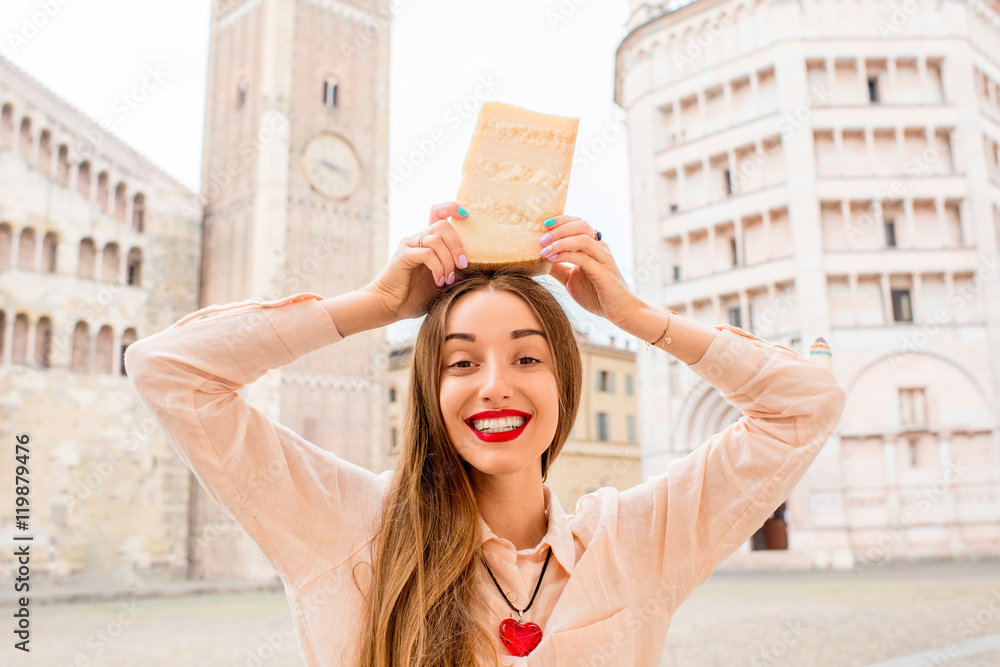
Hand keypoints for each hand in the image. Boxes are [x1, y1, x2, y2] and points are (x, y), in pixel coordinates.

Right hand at [363, 202, 469, 321]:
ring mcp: (410, 245)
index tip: (466, 215)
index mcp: (429, 241)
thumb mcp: (444, 279)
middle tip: (462, 266)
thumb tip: (476, 264)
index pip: (439, 212)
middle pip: (443, 225)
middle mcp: (419, 239)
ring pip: (436, 239)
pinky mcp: (403, 255)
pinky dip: (438, 267)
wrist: (391, 306)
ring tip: (449, 279)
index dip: (452, 208)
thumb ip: (455, 268)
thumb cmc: (418, 296)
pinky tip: (439, 281)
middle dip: (458, 245)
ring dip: (448, 260)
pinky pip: (427, 253)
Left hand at [540, 216, 640, 326]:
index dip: (561, 220)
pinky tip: (552, 260)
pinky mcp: (603, 272)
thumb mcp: (570, 278)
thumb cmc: (596, 294)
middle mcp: (600, 247)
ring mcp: (603, 258)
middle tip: (541, 238)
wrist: (619, 311)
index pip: (578, 223)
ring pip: (583, 239)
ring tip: (544, 249)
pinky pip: (583, 257)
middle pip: (581, 225)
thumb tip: (538, 260)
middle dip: (559, 228)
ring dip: (560, 241)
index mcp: (593, 246)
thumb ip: (557, 268)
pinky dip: (565, 255)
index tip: (543, 225)